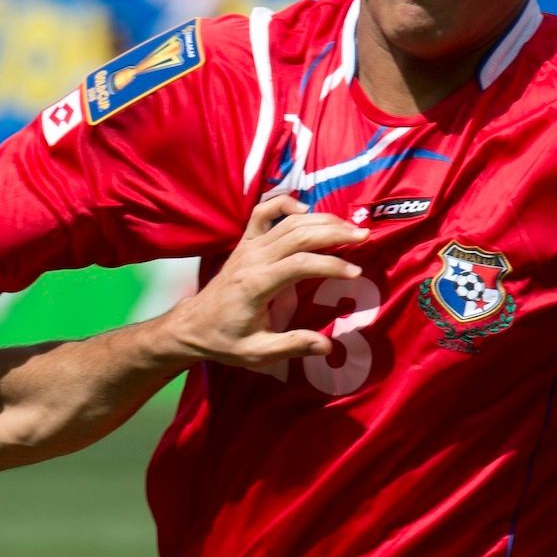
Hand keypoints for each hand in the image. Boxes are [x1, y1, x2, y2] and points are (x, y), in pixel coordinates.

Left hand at [158, 195, 368, 371]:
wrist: (193, 326)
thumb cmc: (225, 340)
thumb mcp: (257, 353)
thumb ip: (292, 346)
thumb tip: (327, 346)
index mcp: (257, 285)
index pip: (300, 264)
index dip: (330, 265)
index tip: (356, 273)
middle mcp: (252, 259)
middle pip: (298, 234)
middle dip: (334, 232)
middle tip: (363, 237)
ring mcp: (247, 247)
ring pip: (288, 221)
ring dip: (321, 219)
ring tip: (349, 227)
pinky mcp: (245, 242)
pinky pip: (264, 212)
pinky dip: (284, 204)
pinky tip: (306, 210)